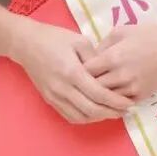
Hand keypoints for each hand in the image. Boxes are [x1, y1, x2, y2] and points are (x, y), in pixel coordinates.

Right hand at [12, 19, 135, 124]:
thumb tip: (108, 72)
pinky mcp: (50, 100)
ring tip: (113, 112)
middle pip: (92, 110)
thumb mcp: (79, 41)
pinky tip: (95, 113)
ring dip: (99, 118)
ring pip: (81, 117)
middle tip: (126, 111)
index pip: (99, 94)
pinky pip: (70, 116)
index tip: (130, 103)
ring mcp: (55, 97)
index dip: (116, 101)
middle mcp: (63, 89)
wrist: (26, 43)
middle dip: (112, 113)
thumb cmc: (54, 38)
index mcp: (72, 72)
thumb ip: (95, 58)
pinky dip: (85, 118)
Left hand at [82, 22, 156, 103]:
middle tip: (83, 83)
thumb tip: (92, 57)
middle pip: (93, 88)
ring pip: (106, 99)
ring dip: (99, 96)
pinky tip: (111, 97)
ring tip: (94, 92)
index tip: (79, 69)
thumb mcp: (122, 31)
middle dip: (86, 86)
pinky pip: (121, 104)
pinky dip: (114, 102)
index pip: (85, 72)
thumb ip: (103, 44)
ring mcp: (131, 88)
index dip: (80, 71)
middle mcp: (120, 75)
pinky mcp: (141, 96)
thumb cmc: (149, 35)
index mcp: (113, 57)